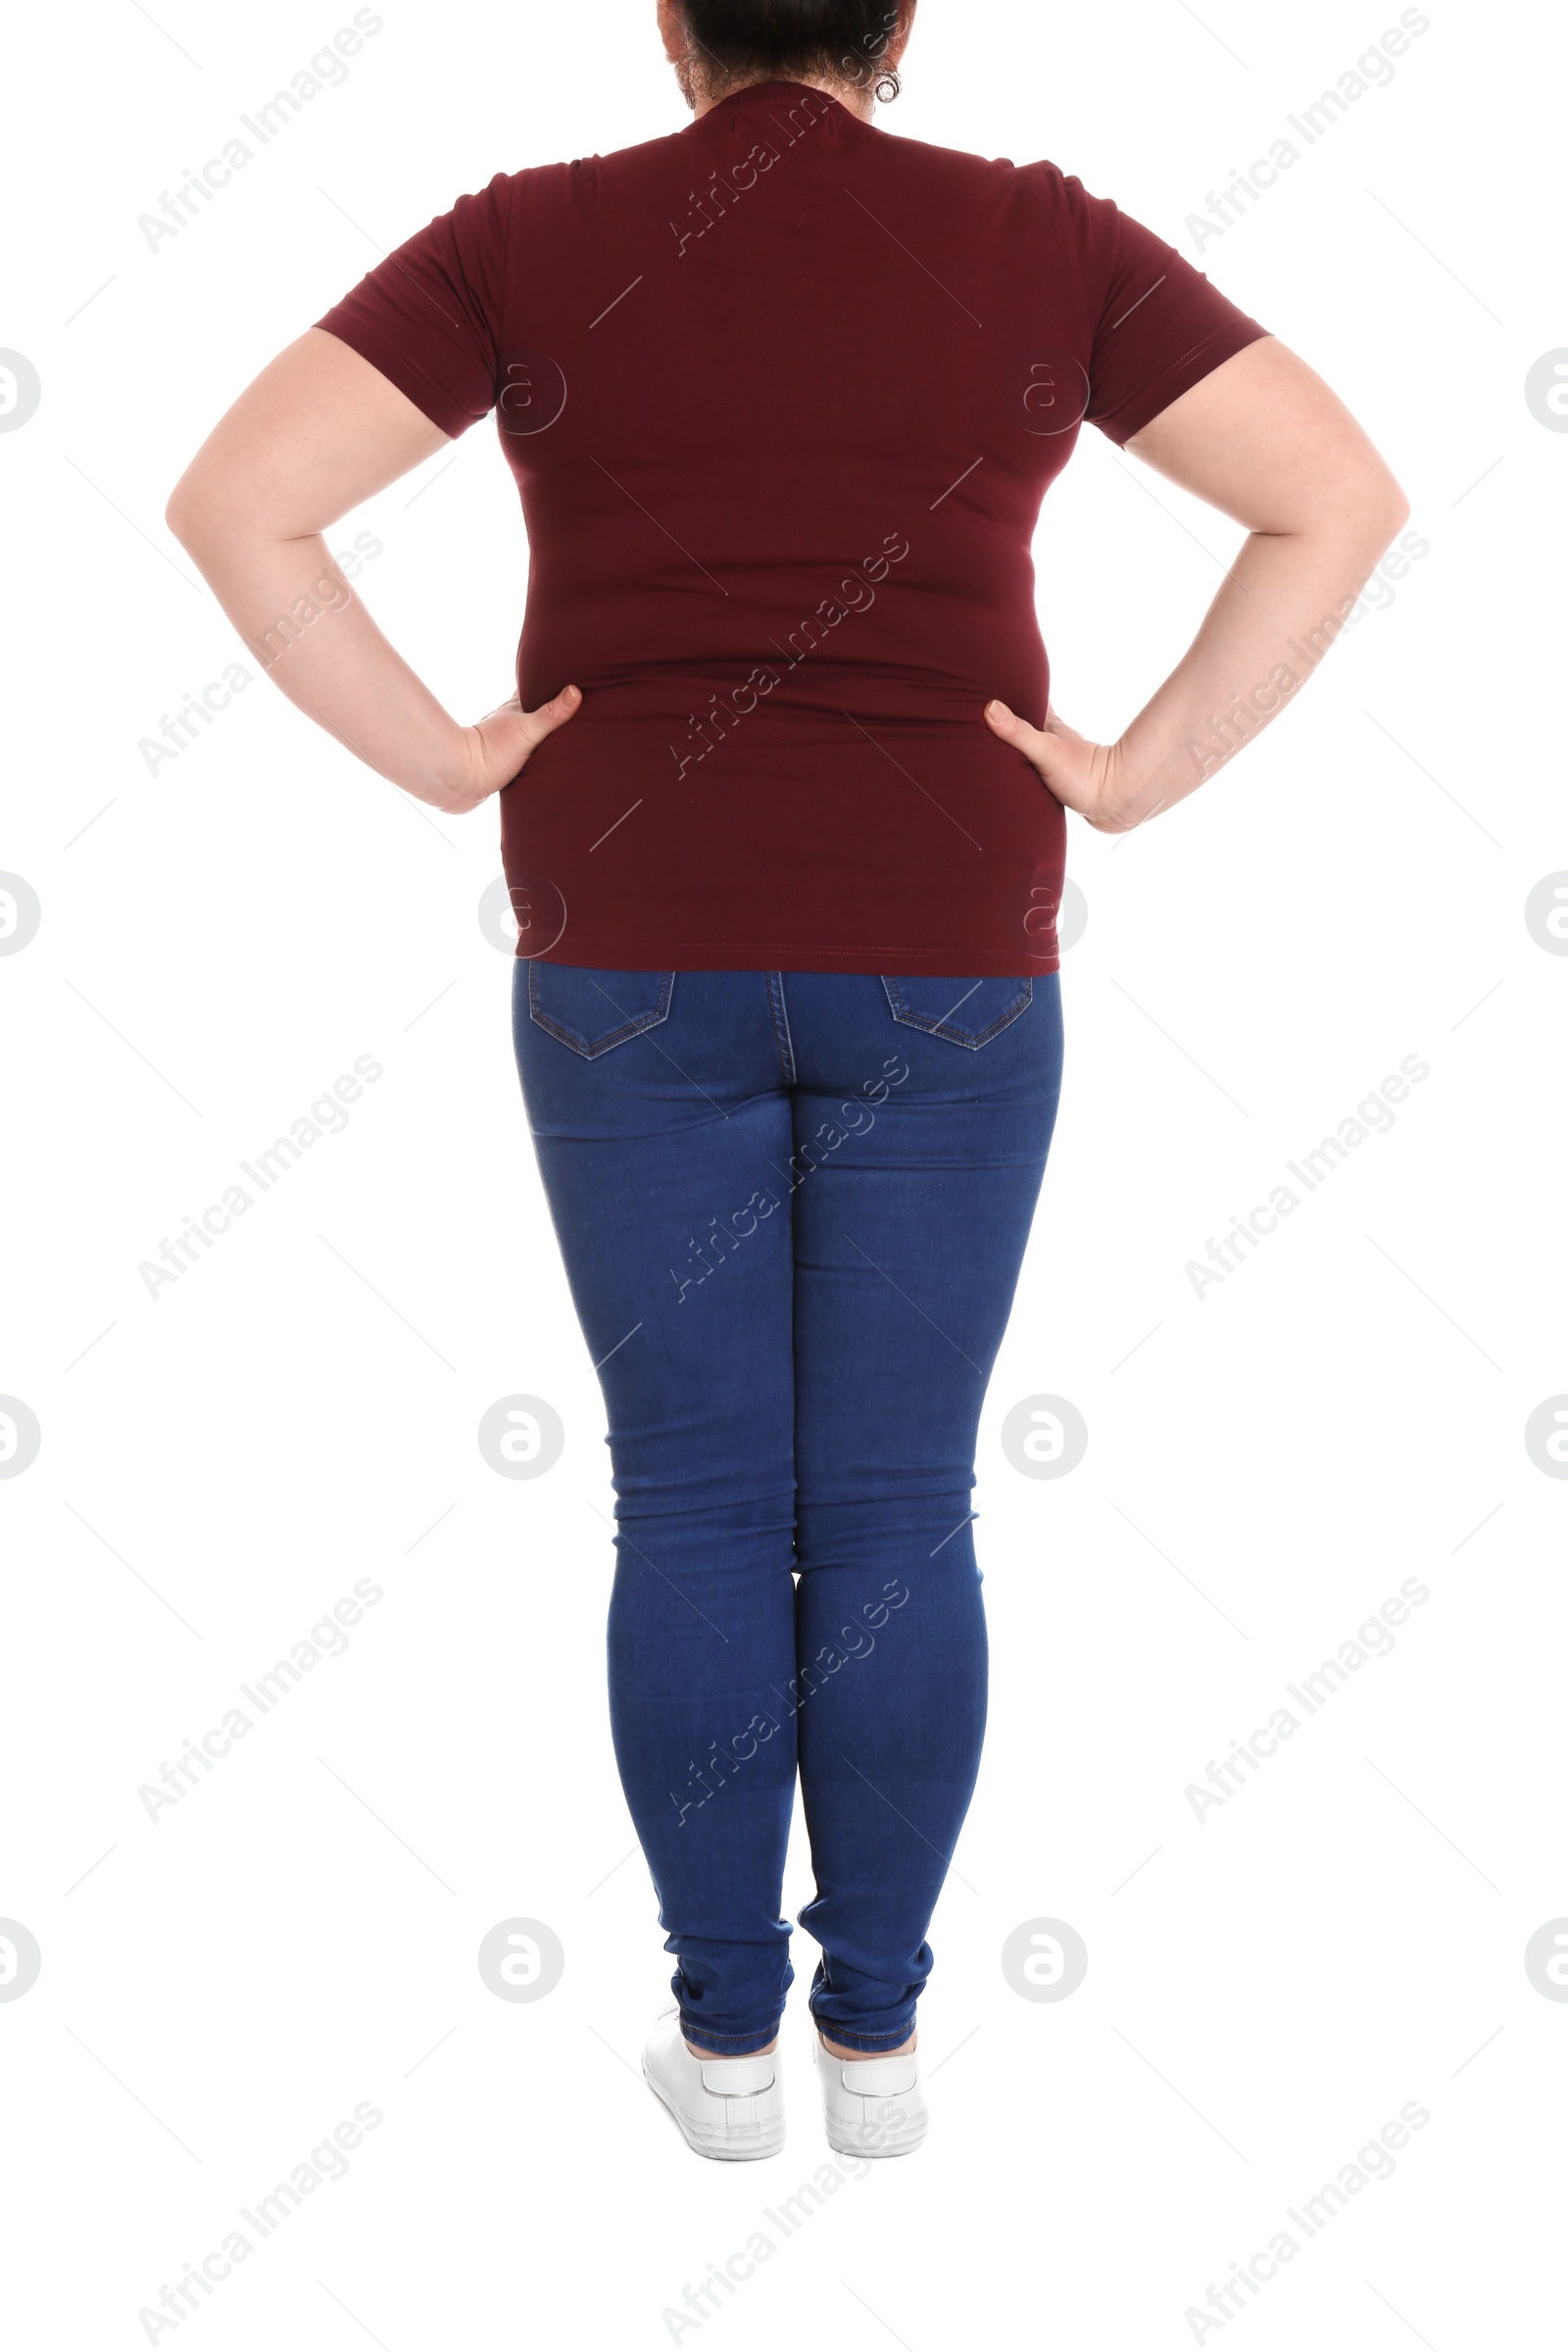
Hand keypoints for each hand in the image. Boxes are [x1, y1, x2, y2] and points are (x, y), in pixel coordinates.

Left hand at [435, 683, 582, 814]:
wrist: (461, 780)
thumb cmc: (491, 752)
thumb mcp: (527, 731)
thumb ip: (551, 714)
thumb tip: (576, 691)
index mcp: (515, 708)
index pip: (534, 686)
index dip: (549, 679)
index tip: (567, 673)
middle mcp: (510, 721)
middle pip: (533, 707)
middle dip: (549, 704)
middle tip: (571, 700)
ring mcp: (506, 740)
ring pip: (529, 729)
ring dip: (542, 728)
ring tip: (563, 728)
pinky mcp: (504, 762)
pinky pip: (526, 751)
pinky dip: (535, 749)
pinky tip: (542, 755)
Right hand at [984, 699, 1138, 832]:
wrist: (1112, 800)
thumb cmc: (1082, 774)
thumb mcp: (1045, 750)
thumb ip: (1018, 731)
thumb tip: (990, 707)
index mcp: (1050, 725)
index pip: (1030, 698)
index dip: (1014, 689)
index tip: (995, 680)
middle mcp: (1053, 737)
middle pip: (1029, 719)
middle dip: (1012, 713)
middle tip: (989, 706)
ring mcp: (1057, 757)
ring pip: (1032, 741)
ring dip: (1017, 738)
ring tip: (997, 736)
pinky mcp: (1059, 778)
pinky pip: (1035, 764)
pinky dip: (1025, 761)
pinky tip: (1019, 767)